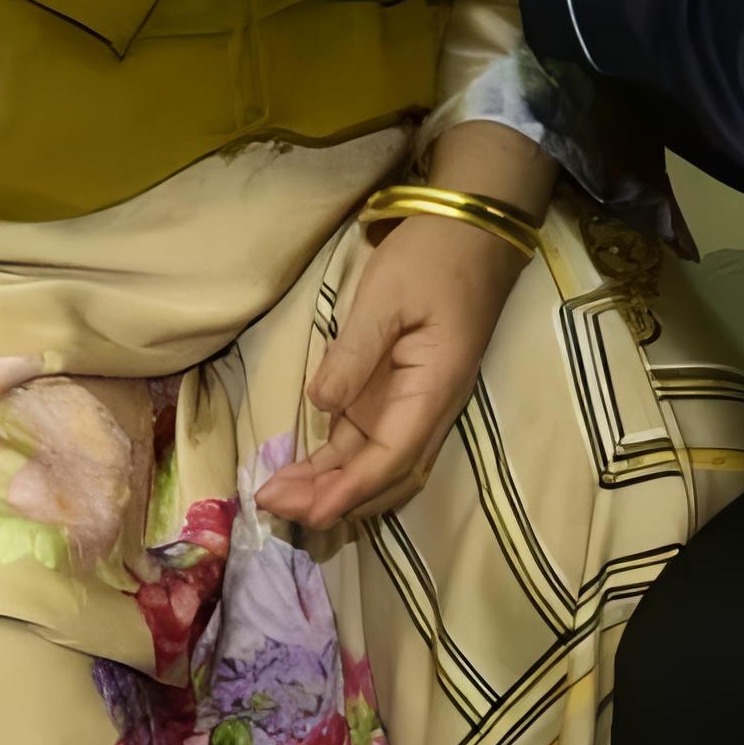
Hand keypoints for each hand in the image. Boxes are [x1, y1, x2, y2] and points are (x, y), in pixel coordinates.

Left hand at [255, 215, 523, 528]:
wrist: (470, 232)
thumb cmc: (432, 258)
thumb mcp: (386, 296)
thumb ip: (354, 353)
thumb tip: (320, 404)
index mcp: (433, 389)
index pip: (392, 457)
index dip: (351, 490)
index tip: (308, 512)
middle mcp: (428, 409)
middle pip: (385, 475)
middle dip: (333, 500)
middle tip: (273, 507)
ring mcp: (413, 404)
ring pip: (375, 465)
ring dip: (331, 487)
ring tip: (277, 498)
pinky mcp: (397, 394)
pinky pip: (368, 442)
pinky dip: (336, 464)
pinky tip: (301, 474)